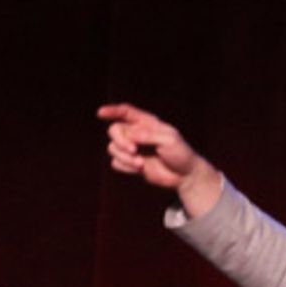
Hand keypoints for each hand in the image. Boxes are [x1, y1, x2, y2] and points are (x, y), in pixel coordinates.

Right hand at [96, 103, 221, 215]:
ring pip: (112, 148)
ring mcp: (133, 149)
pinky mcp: (131, 164)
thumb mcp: (168, 140)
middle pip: (114, 130)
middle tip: (133, 150)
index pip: (125, 112)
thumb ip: (148, 136)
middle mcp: (137, 134)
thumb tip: (130, 135)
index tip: (100, 113)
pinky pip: (116, 163)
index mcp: (147, 123)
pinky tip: (139, 169)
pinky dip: (125, 167)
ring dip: (124, 157)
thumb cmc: (181, 153)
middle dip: (120, 141)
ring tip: (141, 164)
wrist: (185, 175)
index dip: (112, 111)